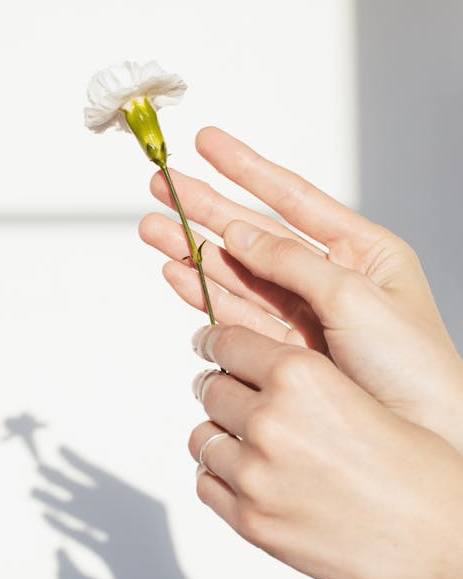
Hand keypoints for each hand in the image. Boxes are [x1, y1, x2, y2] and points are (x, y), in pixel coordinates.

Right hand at [139, 127, 462, 451]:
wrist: (425, 435)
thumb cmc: (415, 367)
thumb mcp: (357, 298)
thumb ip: (294, 262)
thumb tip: (239, 233)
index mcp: (363, 252)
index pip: (294, 198)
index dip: (246, 168)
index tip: (207, 144)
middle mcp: (331, 279)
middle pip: (255, 234)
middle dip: (206, 210)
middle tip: (161, 187)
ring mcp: (307, 317)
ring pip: (239, 275)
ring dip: (194, 252)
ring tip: (154, 231)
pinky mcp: (288, 353)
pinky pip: (236, 316)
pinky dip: (203, 296)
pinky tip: (178, 274)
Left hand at [190, 324, 462, 578]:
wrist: (437, 537)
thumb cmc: (415, 468)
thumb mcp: (356, 393)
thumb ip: (298, 382)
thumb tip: (250, 374)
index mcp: (300, 376)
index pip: (226, 342)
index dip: (214, 343)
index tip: (206, 346)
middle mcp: (270, 420)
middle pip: (211, 389)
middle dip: (223, 391)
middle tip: (237, 400)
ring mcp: (255, 474)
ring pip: (203, 437)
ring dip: (220, 436)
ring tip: (248, 445)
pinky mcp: (252, 520)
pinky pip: (206, 485)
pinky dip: (220, 478)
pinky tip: (247, 478)